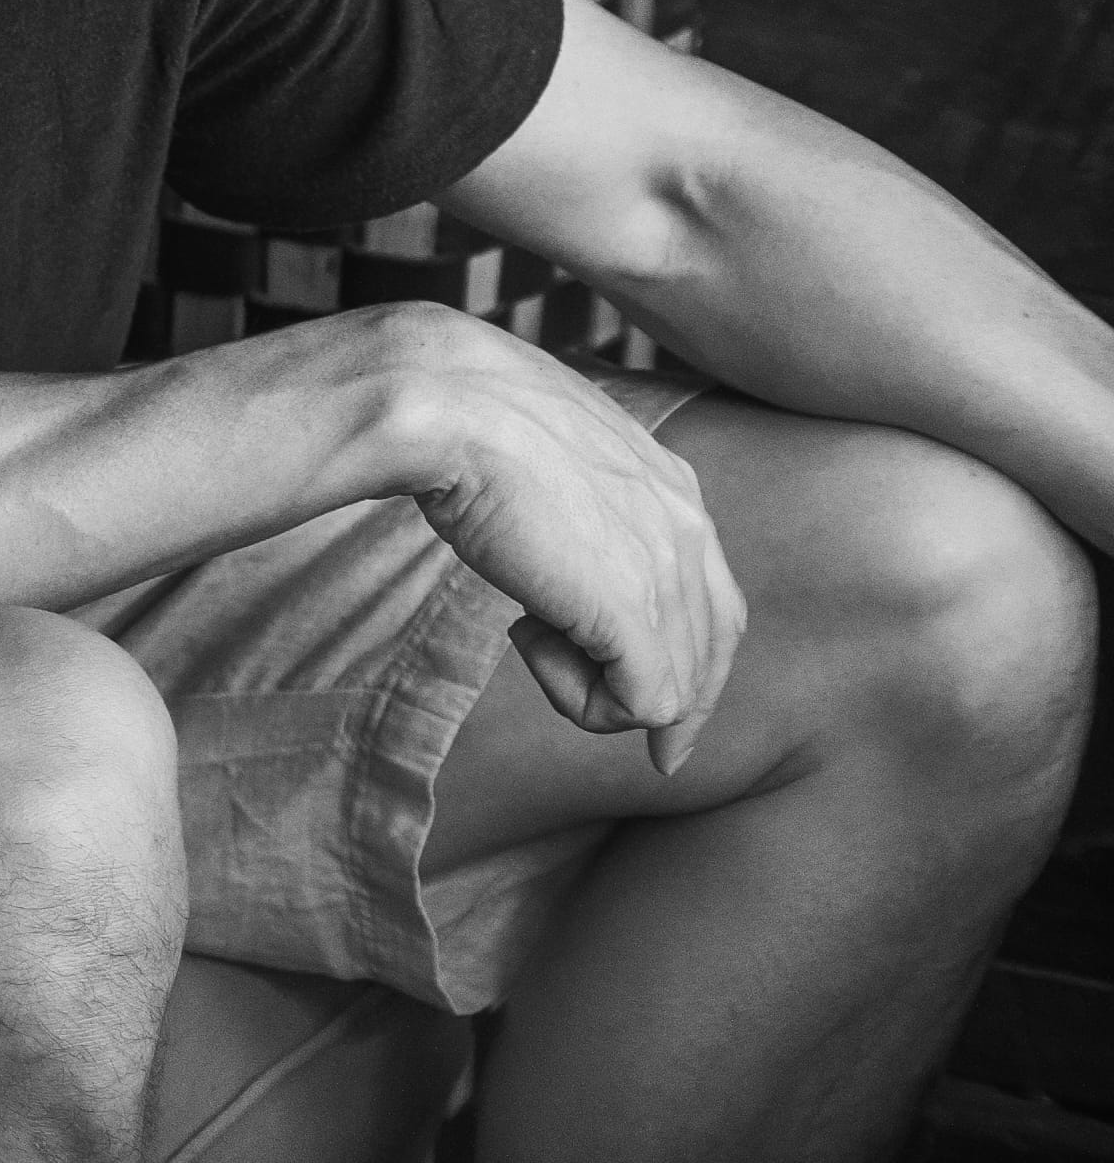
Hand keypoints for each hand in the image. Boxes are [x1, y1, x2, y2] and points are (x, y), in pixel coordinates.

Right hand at [382, 313, 741, 770]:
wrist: (447, 405)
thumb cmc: (464, 416)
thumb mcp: (541, 452)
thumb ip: (567, 493)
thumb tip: (536, 522)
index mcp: (671, 485)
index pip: (715, 594)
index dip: (694, 655)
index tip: (661, 705)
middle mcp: (688, 528)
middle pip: (714, 648)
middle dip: (683, 707)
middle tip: (659, 756)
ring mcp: (667, 572)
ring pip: (677, 686)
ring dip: (597, 685)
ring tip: (529, 638)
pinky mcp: (632, 615)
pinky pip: (641, 704)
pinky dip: (581, 699)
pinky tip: (526, 641)